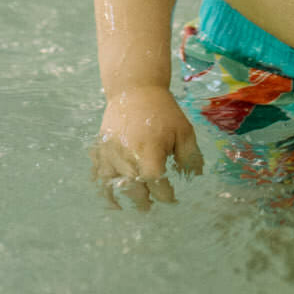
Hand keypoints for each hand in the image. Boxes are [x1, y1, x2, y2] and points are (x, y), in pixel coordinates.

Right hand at [92, 86, 203, 210]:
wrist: (134, 88)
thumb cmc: (162, 111)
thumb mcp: (184, 130)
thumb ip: (190, 155)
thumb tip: (195, 177)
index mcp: (150, 153)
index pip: (157, 187)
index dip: (166, 196)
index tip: (172, 199)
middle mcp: (127, 157)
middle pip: (135, 192)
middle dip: (146, 201)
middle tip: (152, 205)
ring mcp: (110, 155)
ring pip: (115, 187)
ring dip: (125, 199)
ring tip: (136, 203)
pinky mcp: (100, 150)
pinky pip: (98, 176)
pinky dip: (104, 189)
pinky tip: (112, 197)